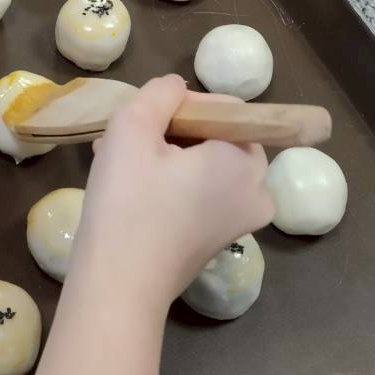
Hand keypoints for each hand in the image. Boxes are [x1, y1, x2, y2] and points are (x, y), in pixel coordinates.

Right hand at [71, 75, 273, 315]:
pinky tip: (129, 185)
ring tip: (116, 158)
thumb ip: (159, 94)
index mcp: (246, 159)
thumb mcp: (132, 127)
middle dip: (170, 131)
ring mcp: (242, 221)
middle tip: (128, 137)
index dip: (182, 105)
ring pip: (205, 167)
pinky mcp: (221, 241)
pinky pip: (202, 195)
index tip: (145, 116)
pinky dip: (172, 184)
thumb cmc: (127, 202)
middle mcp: (258, 190)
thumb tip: (175, 88)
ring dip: (164, 156)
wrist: (118, 286)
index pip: (224, 109)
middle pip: (217, 138)